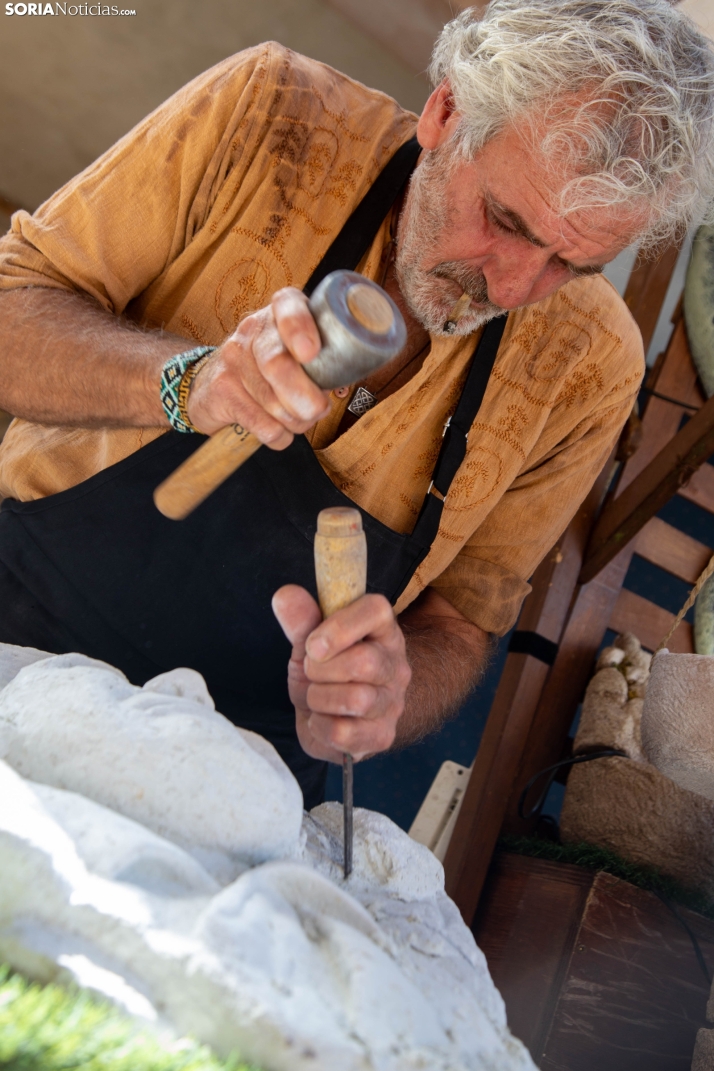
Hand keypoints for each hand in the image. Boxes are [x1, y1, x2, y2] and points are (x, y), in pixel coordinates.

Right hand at [186, 287, 330, 443]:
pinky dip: (279, 436)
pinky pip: (261, 425)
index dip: (300, 329)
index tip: (310, 353)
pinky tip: (279, 430)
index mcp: (280, 313)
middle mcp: (254, 330)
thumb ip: (323, 360)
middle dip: (306, 398)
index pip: (288, 308)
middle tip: (317, 410)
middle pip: (277, 364)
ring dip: (296, 422)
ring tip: (298, 419)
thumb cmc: (271, 370)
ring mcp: (233, 359)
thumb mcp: (296, 352)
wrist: (211, 384)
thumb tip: (346, 380)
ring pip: (274, 403)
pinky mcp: (221, 390)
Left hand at [272, 585, 411, 762]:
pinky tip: (320, 720)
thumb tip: (285, 595)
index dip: (340, 626)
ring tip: (316, 696)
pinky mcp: (382, 736)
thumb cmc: (327, 671)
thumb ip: (301, 620)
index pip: (377, 611)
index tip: (313, 644)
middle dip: (321, 669)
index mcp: (381, 630)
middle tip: (310, 672)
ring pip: (357, 699)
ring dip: (319, 698)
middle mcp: (395, 665)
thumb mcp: (310, 642)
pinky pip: (345, 733)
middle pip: (365, 662)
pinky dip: (320, 727)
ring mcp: (392, 702)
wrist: (335, 716)